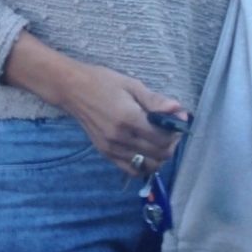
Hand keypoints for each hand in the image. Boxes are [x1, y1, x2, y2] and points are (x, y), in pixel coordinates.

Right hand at [2, 31, 182, 176]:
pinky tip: (146, 150)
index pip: (162, 138)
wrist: (73, 89)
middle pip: (158, 155)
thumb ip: (155, 101)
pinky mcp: (106, 154)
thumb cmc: (103, 82)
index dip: (175, 132)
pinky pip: (131, 169)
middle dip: (171, 144)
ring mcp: (112, 149)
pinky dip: (144, 164)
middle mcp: (120, 138)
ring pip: (147, 166)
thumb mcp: (132, 85)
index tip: (178, 120)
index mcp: (128, 118)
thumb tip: (177, 109)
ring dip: (159, 156)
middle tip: (170, 130)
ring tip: (159, 140)